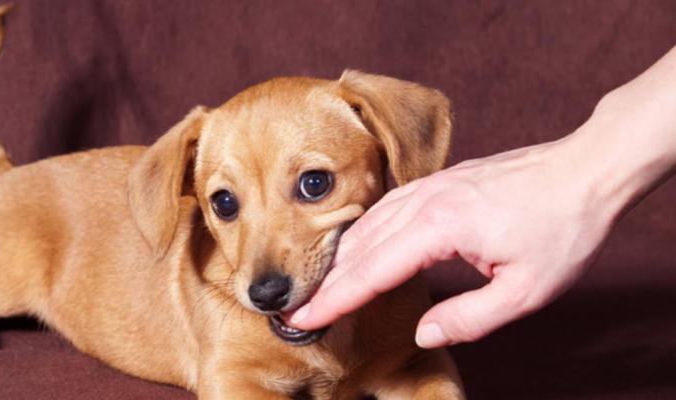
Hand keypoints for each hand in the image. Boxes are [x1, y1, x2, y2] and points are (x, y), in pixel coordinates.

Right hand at [288, 136, 616, 347]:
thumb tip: (421, 335)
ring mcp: (429, 186)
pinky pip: (385, 209)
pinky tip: (354, 247)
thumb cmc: (563, 229)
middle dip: (324, 280)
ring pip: (366, 224)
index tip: (302, 319)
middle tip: (294, 307)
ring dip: (337, 256)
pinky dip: (361, 233)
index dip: (333, 300)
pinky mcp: (437, 181)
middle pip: (358, 246)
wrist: (588, 169)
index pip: (371, 272)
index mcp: (441, 227)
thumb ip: (468, 318)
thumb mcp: (525, 291)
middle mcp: (425, 201)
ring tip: (317, 284)